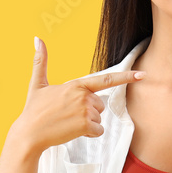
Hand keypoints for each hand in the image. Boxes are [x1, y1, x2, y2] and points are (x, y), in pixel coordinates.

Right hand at [12, 36, 146, 154]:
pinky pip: (97, 130)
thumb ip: (41, 61)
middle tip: (67, 115)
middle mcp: (83, 96)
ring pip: (98, 118)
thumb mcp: (37, 84)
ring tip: (67, 123)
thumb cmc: (34, 110)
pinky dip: (88, 134)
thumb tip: (37, 38)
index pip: (105, 80)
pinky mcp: (85, 125)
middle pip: (100, 105)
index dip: (126, 77)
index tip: (142, 75)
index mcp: (76, 85)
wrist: (29, 134)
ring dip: (86, 124)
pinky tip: (72, 131)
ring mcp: (85, 111)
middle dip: (88, 112)